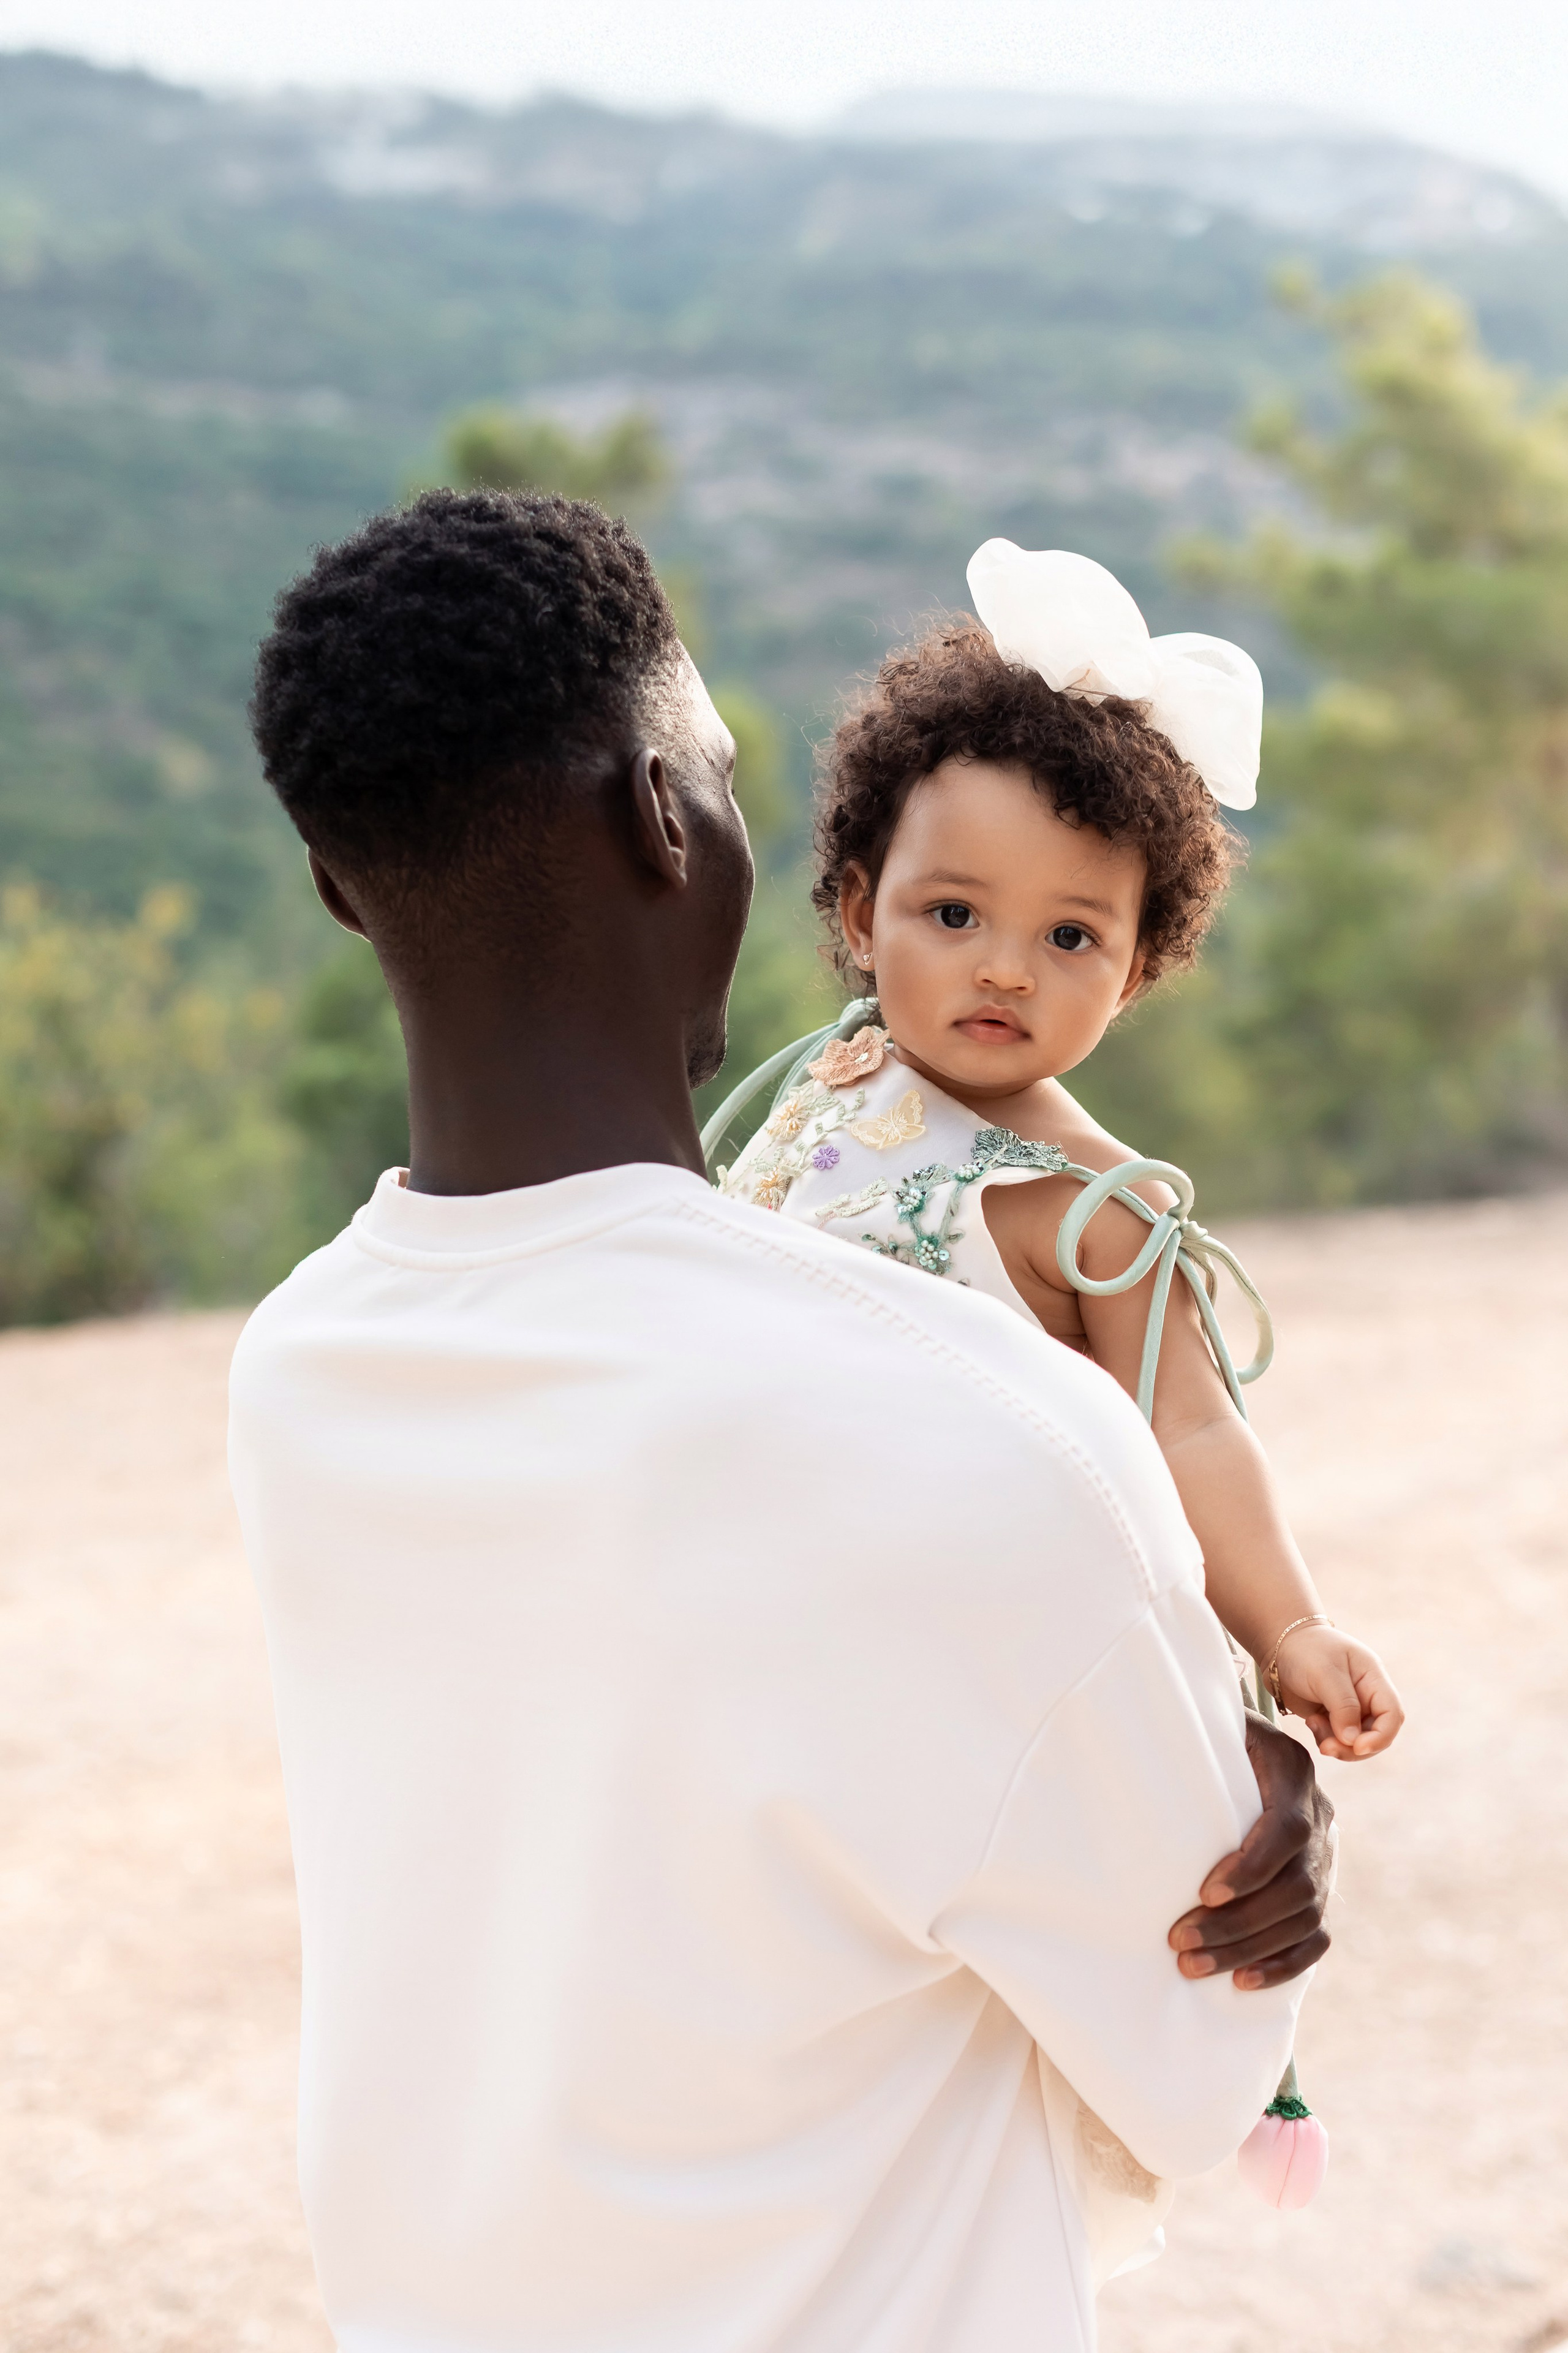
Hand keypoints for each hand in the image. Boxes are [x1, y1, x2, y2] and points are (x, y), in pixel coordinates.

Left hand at [1167, 1711, 1333, 1988]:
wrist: (1244, 1743)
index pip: (1286, 1830)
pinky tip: (1243, 1981)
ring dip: (1249, 1948)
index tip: (1205, 1893)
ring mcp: (1326, 1855)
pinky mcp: (1322, 1890)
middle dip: (1237, 1922)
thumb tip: (1140, 1736)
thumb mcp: (1205, 1722)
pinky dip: (1283, 1964)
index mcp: (1293, 1770)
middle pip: (1294, 1884)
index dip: (1251, 1867)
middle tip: (1179, 1941)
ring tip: (1192, 1966)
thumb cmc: (1206, 1733)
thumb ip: (1188, 1733)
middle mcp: (1319, 1815)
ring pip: (1304, 1916)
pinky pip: (1316, 1937)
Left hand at [1275, 1622, 1403, 1759]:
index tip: (1357, 1747)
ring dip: (1337, 1745)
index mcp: (1373, 1680)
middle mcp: (1367, 1696)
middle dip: (1354, 1748)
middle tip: (1327, 1747)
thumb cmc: (1305, 1651)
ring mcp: (1350, 1709)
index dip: (1381, 1737)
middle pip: (1376, 1734)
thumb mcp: (1325, 1673)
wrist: (1280, 1645)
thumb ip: (1343, 1706)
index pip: (1392, 1715)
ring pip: (1356, 1742)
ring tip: (1313, 1724)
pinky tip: (1311, 1722)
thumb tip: (1353, 1741)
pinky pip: (1338, 1740)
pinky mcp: (1333, 1717)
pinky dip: (1326, 1739)